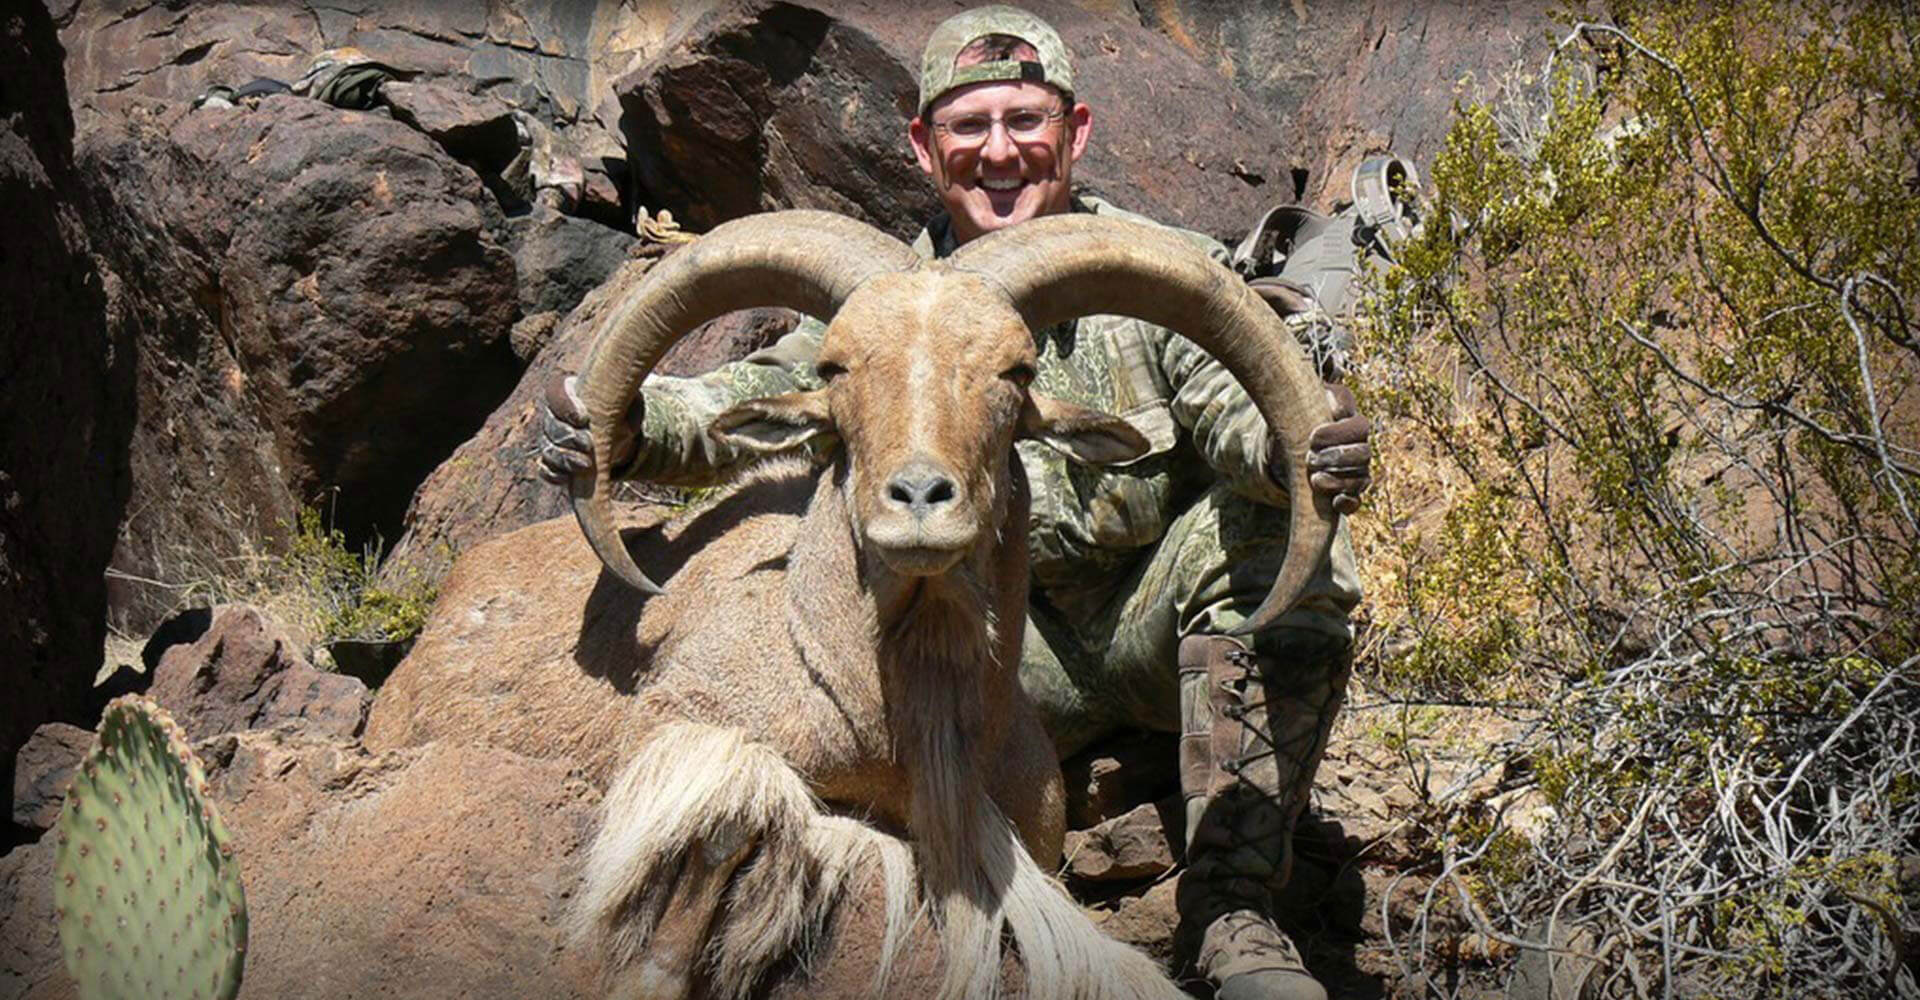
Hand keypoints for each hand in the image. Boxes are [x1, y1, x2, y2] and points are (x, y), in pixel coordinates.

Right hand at [536, 373, 640, 483]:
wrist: (620, 433)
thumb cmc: (622, 410)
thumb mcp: (629, 399)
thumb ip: (626, 400)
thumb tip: (624, 416)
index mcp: (569, 392)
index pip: (556, 393)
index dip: (566, 405)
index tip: (584, 418)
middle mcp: (554, 414)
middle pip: (552, 425)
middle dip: (569, 437)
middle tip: (589, 445)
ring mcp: (551, 439)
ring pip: (549, 449)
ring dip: (565, 458)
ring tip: (586, 465)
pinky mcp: (554, 461)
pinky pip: (546, 469)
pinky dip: (554, 474)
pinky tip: (565, 478)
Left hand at [1306, 383, 1370, 513]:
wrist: (1284, 444)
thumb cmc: (1294, 418)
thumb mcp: (1298, 402)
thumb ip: (1311, 396)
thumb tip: (1332, 407)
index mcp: (1350, 421)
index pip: (1359, 427)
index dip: (1338, 434)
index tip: (1312, 437)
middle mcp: (1359, 445)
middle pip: (1364, 454)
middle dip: (1337, 458)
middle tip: (1310, 459)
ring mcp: (1356, 470)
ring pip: (1362, 479)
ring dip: (1339, 481)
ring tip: (1314, 479)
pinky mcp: (1347, 491)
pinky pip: (1356, 501)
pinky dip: (1348, 503)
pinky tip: (1334, 502)